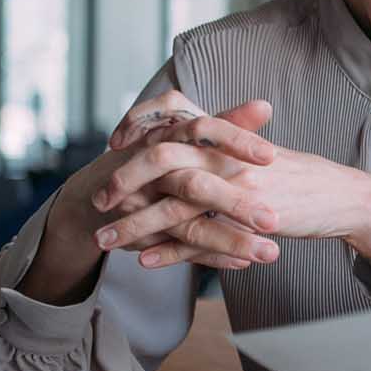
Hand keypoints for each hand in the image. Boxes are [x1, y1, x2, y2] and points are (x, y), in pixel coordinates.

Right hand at [17, 98, 280, 304]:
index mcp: (169, 135)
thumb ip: (229, 122)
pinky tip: (242, 264)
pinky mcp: (141, 235)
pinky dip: (211, 258)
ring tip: (271, 253)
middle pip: (193, 185)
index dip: (236, 141)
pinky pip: (180, 250)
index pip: (204, 131)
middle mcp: (153, 169)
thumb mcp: (191, 137)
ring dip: (230, 240)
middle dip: (236, 204)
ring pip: (189, 225)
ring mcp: (143, 206)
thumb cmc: (158, 160)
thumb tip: (266, 106)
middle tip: (274, 220)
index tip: (272, 156)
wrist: (96, 196)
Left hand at [91, 129, 370, 279]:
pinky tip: (144, 261)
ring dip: (133, 225)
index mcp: (226, 135)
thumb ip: (221, 143)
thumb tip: (185, 139)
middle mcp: (227, 156)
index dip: (138, 128)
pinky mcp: (247, 221)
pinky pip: (199, 238)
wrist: (341, 197)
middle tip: (99, 200)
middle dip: (123, 180)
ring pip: (172, 205)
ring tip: (105, 242)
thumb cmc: (297, 177)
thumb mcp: (255, 153)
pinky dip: (168, 251)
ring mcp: (237, 188)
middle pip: (160, 159)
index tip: (114, 143)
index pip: (171, 120)